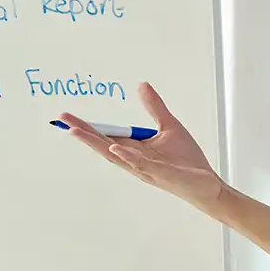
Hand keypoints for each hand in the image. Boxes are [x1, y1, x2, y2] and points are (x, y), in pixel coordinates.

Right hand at [59, 84, 225, 210]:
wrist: (207, 185)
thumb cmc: (187, 162)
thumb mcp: (169, 126)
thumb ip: (154, 107)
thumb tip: (141, 85)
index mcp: (135, 149)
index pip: (107, 135)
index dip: (88, 126)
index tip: (68, 117)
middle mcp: (135, 161)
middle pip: (104, 145)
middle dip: (83, 132)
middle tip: (62, 120)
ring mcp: (147, 169)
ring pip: (117, 155)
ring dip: (97, 143)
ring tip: (77, 131)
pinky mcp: (163, 174)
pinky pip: (142, 164)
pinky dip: (128, 156)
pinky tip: (115, 148)